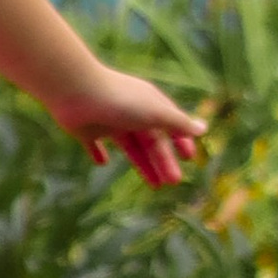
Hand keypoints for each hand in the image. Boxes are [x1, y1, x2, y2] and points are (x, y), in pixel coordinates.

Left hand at [51, 64, 204, 186]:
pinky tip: (101, 162)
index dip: (180, 140)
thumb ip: (178, 123)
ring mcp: (107, 120)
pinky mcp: (85, 129)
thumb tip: (204, 128)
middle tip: (173, 181)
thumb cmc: (119, 101)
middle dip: (164, 160)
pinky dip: (98, 152)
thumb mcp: (155, 114)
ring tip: (156, 186)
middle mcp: (129, 111)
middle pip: (151, 140)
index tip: (190, 158)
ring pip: (129, 146)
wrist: (74, 91)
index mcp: (148, 103)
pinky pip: (93, 144)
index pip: (169, 124)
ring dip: (143, 164)